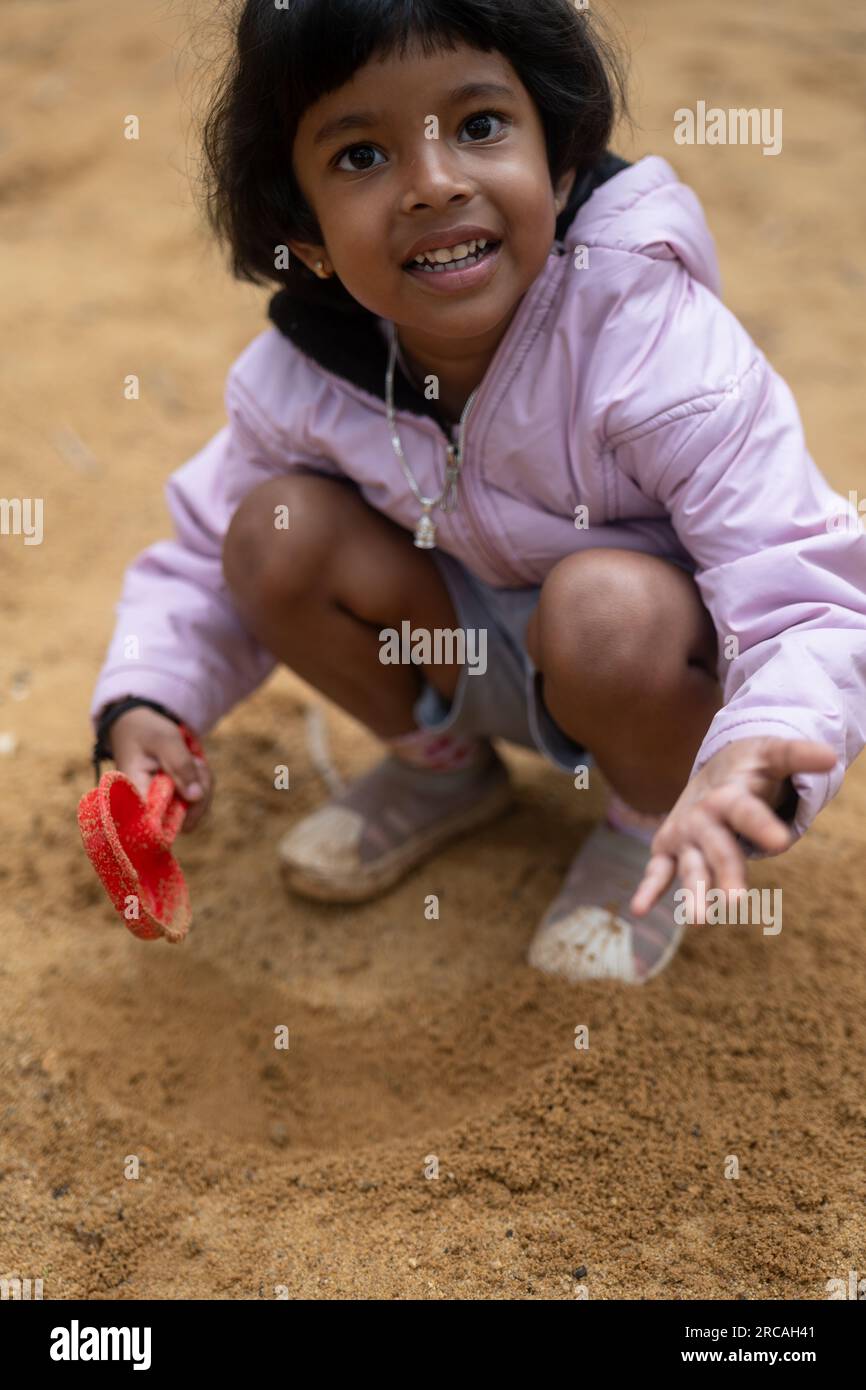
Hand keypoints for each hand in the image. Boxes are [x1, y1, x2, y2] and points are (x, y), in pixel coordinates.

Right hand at [106, 706, 213, 832]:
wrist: (136, 725)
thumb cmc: (145, 730)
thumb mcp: (164, 740)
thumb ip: (179, 765)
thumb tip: (195, 797)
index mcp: (134, 795)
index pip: (154, 827)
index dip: (178, 821)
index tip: (190, 801)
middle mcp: (146, 807)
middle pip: (183, 821)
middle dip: (200, 792)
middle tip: (196, 764)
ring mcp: (162, 805)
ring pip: (196, 810)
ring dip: (203, 783)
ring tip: (193, 760)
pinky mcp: (173, 800)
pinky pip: (198, 800)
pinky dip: (202, 781)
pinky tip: (194, 765)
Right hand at [630, 737, 836, 917]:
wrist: (713, 767)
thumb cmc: (749, 767)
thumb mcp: (772, 755)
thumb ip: (799, 756)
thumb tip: (832, 755)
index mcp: (727, 795)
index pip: (745, 811)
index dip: (761, 825)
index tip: (780, 842)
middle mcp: (701, 817)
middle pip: (715, 848)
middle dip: (724, 873)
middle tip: (736, 902)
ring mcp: (683, 835)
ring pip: (689, 867)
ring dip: (692, 893)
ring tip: (700, 922)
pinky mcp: (669, 850)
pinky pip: (657, 871)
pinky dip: (648, 888)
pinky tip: (637, 910)